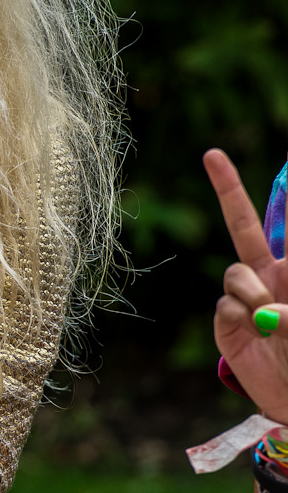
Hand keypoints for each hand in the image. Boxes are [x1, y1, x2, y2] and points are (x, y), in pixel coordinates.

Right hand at [205, 148, 287, 421]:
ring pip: (235, 274)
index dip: (287, 198)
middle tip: (212, 155)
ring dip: (253, 296)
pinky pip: (225, 307)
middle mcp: (268, 274)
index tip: (275, 164)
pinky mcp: (226, 323)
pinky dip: (241, 321)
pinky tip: (254, 337)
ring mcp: (245, 297)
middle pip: (243, 224)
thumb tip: (260, 310)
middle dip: (227, 187)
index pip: (287, 223)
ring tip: (270, 325)